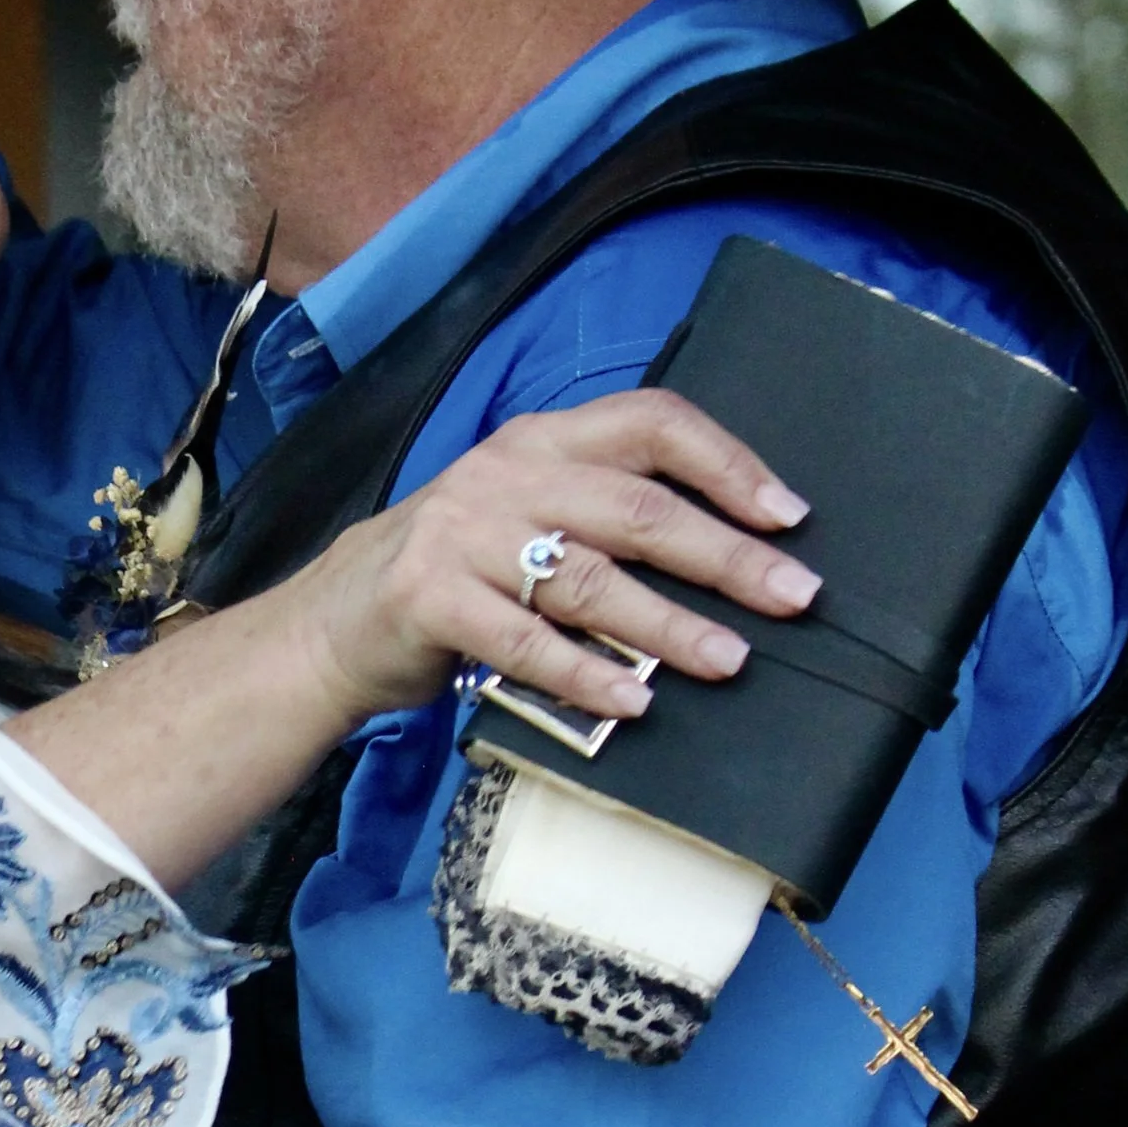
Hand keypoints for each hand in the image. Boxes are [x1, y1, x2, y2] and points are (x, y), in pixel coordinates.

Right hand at [299, 387, 817, 727]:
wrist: (334, 620)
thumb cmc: (459, 572)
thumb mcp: (527, 514)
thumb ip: (604, 514)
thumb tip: (734, 554)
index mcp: (544, 441)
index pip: (651, 423)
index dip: (728, 463)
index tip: (788, 515)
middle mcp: (507, 474)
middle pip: (636, 507)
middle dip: (725, 555)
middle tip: (793, 597)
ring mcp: (463, 533)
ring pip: (587, 577)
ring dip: (668, 625)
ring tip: (729, 660)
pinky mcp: (428, 597)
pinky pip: (523, 642)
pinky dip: (584, 675)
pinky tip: (633, 704)